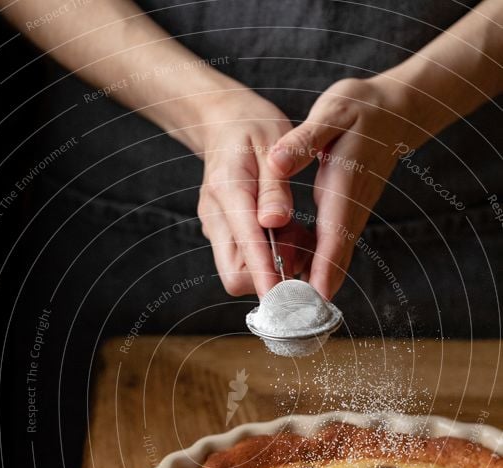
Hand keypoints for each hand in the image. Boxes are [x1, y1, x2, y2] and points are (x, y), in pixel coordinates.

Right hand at [198, 91, 314, 295]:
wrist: (222, 119)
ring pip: (241, 272)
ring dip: (273, 265)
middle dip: (270, 276)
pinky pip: (246, 259)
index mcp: (228, 191)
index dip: (266, 277)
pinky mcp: (223, 233)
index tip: (284, 300)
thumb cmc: (252, 127)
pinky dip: (270, 255)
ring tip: (296, 232)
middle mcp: (216, 217)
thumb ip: (275, 187)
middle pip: (236, 275)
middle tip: (299, 248)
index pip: (245, 249)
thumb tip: (275, 222)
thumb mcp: (271, 143)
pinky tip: (286, 230)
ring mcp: (217, 228)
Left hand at [267, 76, 417, 298]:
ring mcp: (351, 216)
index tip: (313, 299)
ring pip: (334, 259)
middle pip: (336, 260)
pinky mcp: (347, 216)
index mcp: (344, 188)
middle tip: (294, 320)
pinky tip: (296, 279)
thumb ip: (305, 140)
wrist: (392, 110)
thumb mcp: (331, 113)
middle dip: (317, 292)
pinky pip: (331, 248)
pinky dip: (317, 267)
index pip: (334, 237)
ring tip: (288, 308)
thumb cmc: (359, 109)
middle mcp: (350, 209)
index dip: (324, 270)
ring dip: (315, 284)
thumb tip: (278, 163)